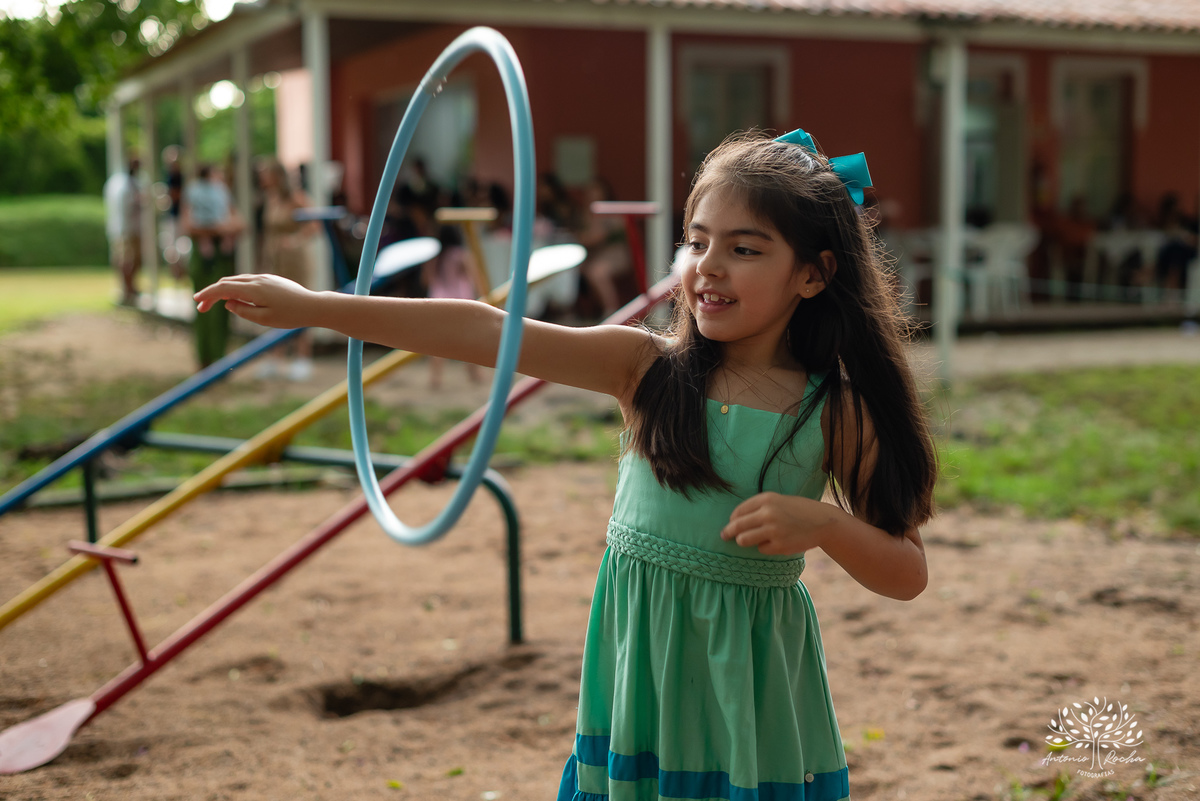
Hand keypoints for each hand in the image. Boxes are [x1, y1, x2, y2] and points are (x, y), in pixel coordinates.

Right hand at [193, 273, 319, 328]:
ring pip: (237, 280)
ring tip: (214, 303)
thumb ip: (243, 310)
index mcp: (254, 289)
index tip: (197, 302)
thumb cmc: (290, 316)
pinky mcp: (270, 279)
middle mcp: (257, 279)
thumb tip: (228, 303)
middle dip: (212, 294)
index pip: (223, 288)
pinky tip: (233, 297)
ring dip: (223, 290)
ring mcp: (264, 277)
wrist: (313, 306)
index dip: (207, 294)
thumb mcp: (264, 319)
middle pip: (227, 282)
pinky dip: (235, 288)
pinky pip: (247, 281)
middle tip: (202, 308)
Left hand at [720, 492, 836, 554]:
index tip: (730, 524)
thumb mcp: (778, 500)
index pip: (738, 511)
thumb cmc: (798, 510)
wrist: (822, 522)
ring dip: (744, 541)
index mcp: (766, 499)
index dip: (732, 519)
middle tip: (724, 536)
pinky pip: (761, 549)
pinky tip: (775, 542)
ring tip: (749, 540)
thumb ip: (758, 507)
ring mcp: (773, 530)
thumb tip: (734, 521)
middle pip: (737, 526)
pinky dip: (764, 547)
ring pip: (743, 540)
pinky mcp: (779, 546)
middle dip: (728, 532)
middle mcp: (768, 513)